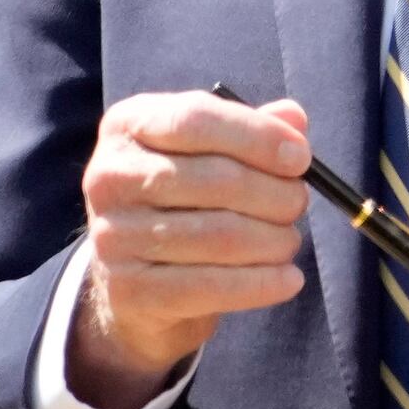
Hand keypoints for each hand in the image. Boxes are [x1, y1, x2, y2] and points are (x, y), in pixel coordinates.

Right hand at [69, 88, 316, 408]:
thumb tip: (294, 119)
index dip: (256, 136)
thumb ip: (249, 130)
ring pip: (219, 236)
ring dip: (274, 240)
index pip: (195, 119)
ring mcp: (112, 236)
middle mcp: (108, 177)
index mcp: (127, 126)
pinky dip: (263, 284)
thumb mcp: (208, 152)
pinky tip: (288, 279)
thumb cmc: (181, 200)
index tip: (300, 158)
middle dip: (274, 194)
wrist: (134, 278)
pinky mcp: (129, 289)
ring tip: (288, 241)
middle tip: (298, 204)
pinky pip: (211, 287)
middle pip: (215, 179)